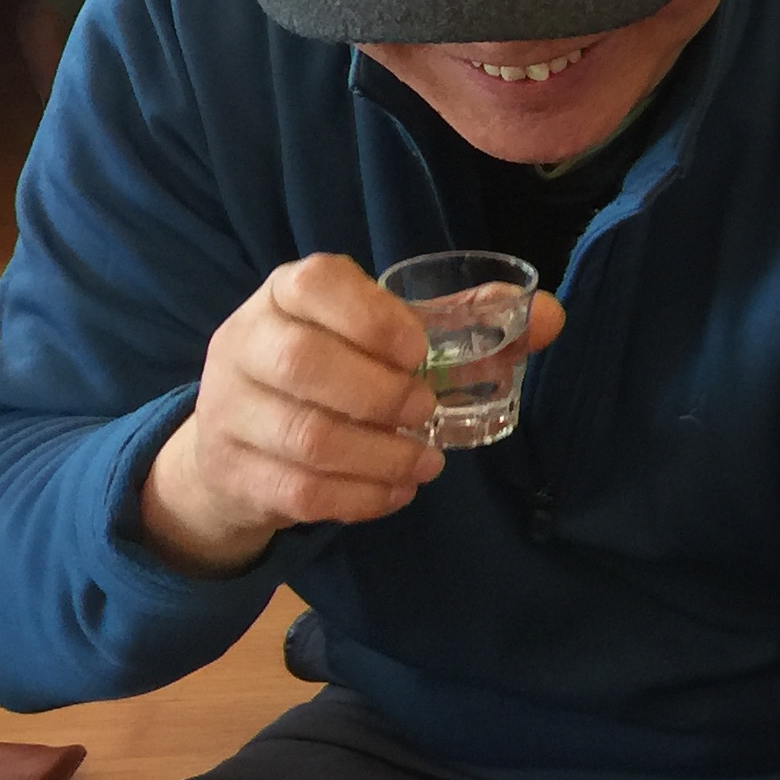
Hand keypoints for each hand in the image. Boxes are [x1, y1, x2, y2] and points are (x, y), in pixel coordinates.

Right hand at [137, 254, 565, 574]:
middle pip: (303, 364)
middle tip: (426, 411)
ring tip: (426, 462)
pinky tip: (395, 491)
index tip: (418, 350)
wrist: (232, 440)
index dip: (371, 316)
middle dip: (381, 393)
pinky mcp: (232, 472)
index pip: (314, 282)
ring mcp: (229, 411)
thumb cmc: (328, 369)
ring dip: (381, 456)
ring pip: (307, 437)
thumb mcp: (379, 335)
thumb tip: (550, 316)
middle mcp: (246, 343)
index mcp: (286, 294)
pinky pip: (300, 492)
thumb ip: (460, 323)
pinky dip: (360, 497)